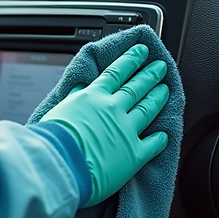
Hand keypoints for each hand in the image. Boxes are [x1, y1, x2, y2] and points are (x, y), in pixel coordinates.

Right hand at [41, 44, 169, 206]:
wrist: (59, 165)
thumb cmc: (53, 140)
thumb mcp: (59, 109)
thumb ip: (74, 98)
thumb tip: (81, 88)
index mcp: (94, 96)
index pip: (117, 72)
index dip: (132, 60)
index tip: (142, 52)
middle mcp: (113, 109)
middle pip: (136, 87)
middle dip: (150, 75)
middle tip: (160, 67)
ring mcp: (126, 130)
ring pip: (147, 108)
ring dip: (158, 98)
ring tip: (166, 89)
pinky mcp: (134, 154)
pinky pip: (152, 144)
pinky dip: (160, 139)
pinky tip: (164, 135)